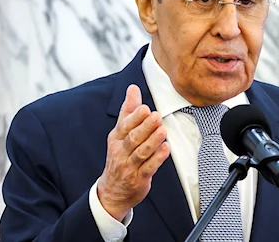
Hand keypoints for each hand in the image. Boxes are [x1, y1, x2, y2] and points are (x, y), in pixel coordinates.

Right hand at [97, 84, 170, 220]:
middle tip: (156, 116)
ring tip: (162, 131)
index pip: (124, 126)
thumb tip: (133, 88)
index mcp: (116, 138)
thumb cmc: (119, 156)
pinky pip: (148, 167)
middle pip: (133, 138)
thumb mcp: (120, 132)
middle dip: (144, 127)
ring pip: (141, 152)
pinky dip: (157, 158)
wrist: (113, 191)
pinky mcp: (139, 178)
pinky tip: (166, 149)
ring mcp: (129, 166)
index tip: (144, 108)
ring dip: (152, 141)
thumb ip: (128, 110)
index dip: (135, 117)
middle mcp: (121, 151)